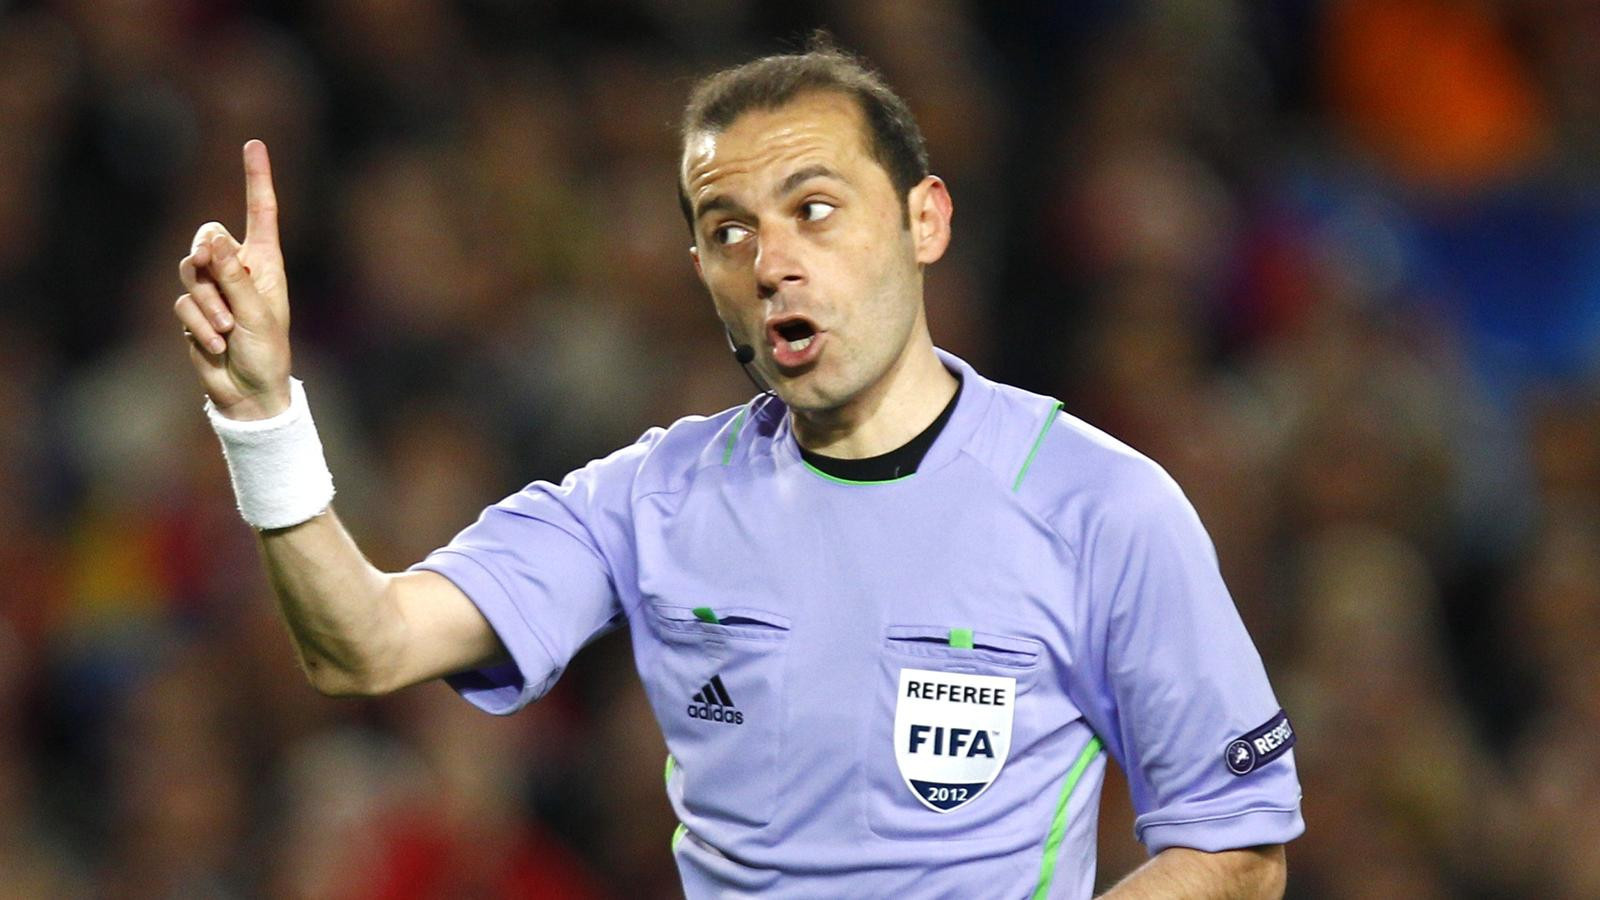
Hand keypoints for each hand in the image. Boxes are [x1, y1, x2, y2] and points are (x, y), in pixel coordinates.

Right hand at [174, 140, 292, 419]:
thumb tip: (211, 239)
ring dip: (207, 303)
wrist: (249, 390)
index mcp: (266, 262)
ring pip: (191, 271)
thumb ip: (234, 276)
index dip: (256, 177)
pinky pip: (184, 303)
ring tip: (225, 329)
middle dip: (208, 257)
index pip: (260, 211)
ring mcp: (215, 288)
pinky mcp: (194, 310)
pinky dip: (199, 325)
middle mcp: (239, 268)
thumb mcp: (257, 313)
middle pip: (208, 236)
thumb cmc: (266, 351)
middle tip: (214, 275)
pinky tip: (215, 345)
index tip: (253, 143)